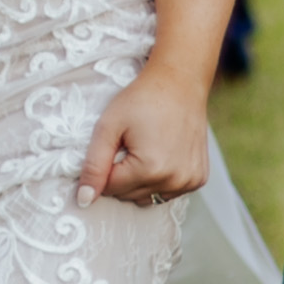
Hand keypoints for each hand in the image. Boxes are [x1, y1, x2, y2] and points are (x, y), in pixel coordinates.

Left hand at [81, 70, 211, 205]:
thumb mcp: (108, 127)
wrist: (180, 83)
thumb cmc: (141, 100)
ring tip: (146, 149)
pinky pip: (168, 192)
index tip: (113, 145)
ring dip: (140, 181)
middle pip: (129, 195)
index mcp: (150, 169)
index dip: (104, 168)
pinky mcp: (198, 179)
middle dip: (122, 175)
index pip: (110, 189)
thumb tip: (84, 200)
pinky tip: (161, 154)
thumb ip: (94, 166)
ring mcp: (189, 181)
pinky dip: (159, 179)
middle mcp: (174, 180)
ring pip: (148, 197)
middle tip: (130, 144)